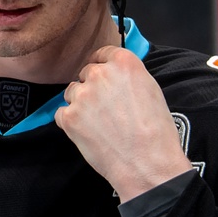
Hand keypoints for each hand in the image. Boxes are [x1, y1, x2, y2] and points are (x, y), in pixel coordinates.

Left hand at [54, 46, 191, 202]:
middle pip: (86, 73)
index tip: (103, 78)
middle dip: (92, 88)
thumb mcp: (151, 90)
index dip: (103, 67)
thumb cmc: (155, 132)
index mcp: (124, 63)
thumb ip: (129, 76)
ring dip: (81, 104)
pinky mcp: (69, 117)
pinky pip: (62, 113)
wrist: (147, 163)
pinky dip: (71, 123)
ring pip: (72, 92)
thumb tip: (116, 76)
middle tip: (105, 109)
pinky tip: (89, 133)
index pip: (103, 54)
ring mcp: (82, 95)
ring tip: (99, 124)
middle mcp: (100, 74)